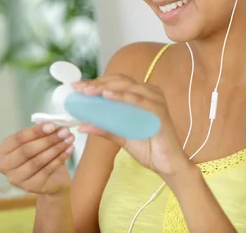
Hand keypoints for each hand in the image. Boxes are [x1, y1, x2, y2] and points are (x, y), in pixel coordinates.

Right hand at [0, 123, 74, 195]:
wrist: (51, 179)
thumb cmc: (41, 155)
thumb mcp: (39, 141)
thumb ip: (42, 132)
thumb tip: (53, 124)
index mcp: (4, 149)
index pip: (19, 138)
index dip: (36, 131)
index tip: (53, 125)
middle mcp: (6, 165)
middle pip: (27, 150)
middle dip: (48, 139)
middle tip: (65, 131)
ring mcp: (17, 178)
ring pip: (38, 161)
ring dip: (56, 148)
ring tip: (69, 139)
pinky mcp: (30, 187)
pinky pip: (47, 170)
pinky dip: (60, 158)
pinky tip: (69, 150)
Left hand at [72, 74, 190, 178]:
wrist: (167, 165)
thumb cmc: (149, 148)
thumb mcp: (121, 136)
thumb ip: (105, 128)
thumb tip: (81, 125)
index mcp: (141, 95)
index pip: (115, 82)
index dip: (96, 82)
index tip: (77, 86)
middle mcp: (149, 92)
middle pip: (120, 81)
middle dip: (97, 83)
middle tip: (79, 88)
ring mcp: (155, 100)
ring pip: (127, 86)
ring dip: (105, 87)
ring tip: (88, 92)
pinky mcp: (159, 111)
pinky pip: (138, 100)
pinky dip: (122, 96)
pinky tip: (107, 96)